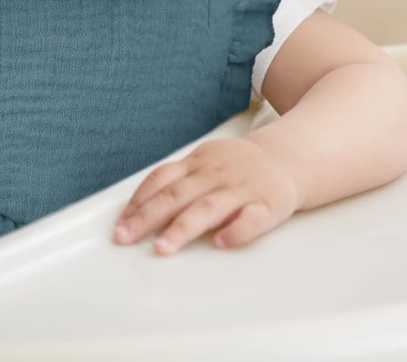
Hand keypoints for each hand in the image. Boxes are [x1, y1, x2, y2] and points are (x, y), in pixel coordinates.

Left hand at [113, 137, 299, 255]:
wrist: (286, 159)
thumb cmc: (236, 167)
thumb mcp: (204, 162)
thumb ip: (176, 180)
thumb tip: (136, 209)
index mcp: (198, 163)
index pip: (162, 179)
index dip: (139, 201)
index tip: (120, 225)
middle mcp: (216, 174)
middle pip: (178, 195)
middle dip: (148, 218)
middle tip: (126, 238)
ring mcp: (241, 188)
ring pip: (209, 208)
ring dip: (183, 228)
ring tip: (163, 248)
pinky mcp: (268, 205)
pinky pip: (251, 219)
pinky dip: (236, 231)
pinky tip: (221, 243)